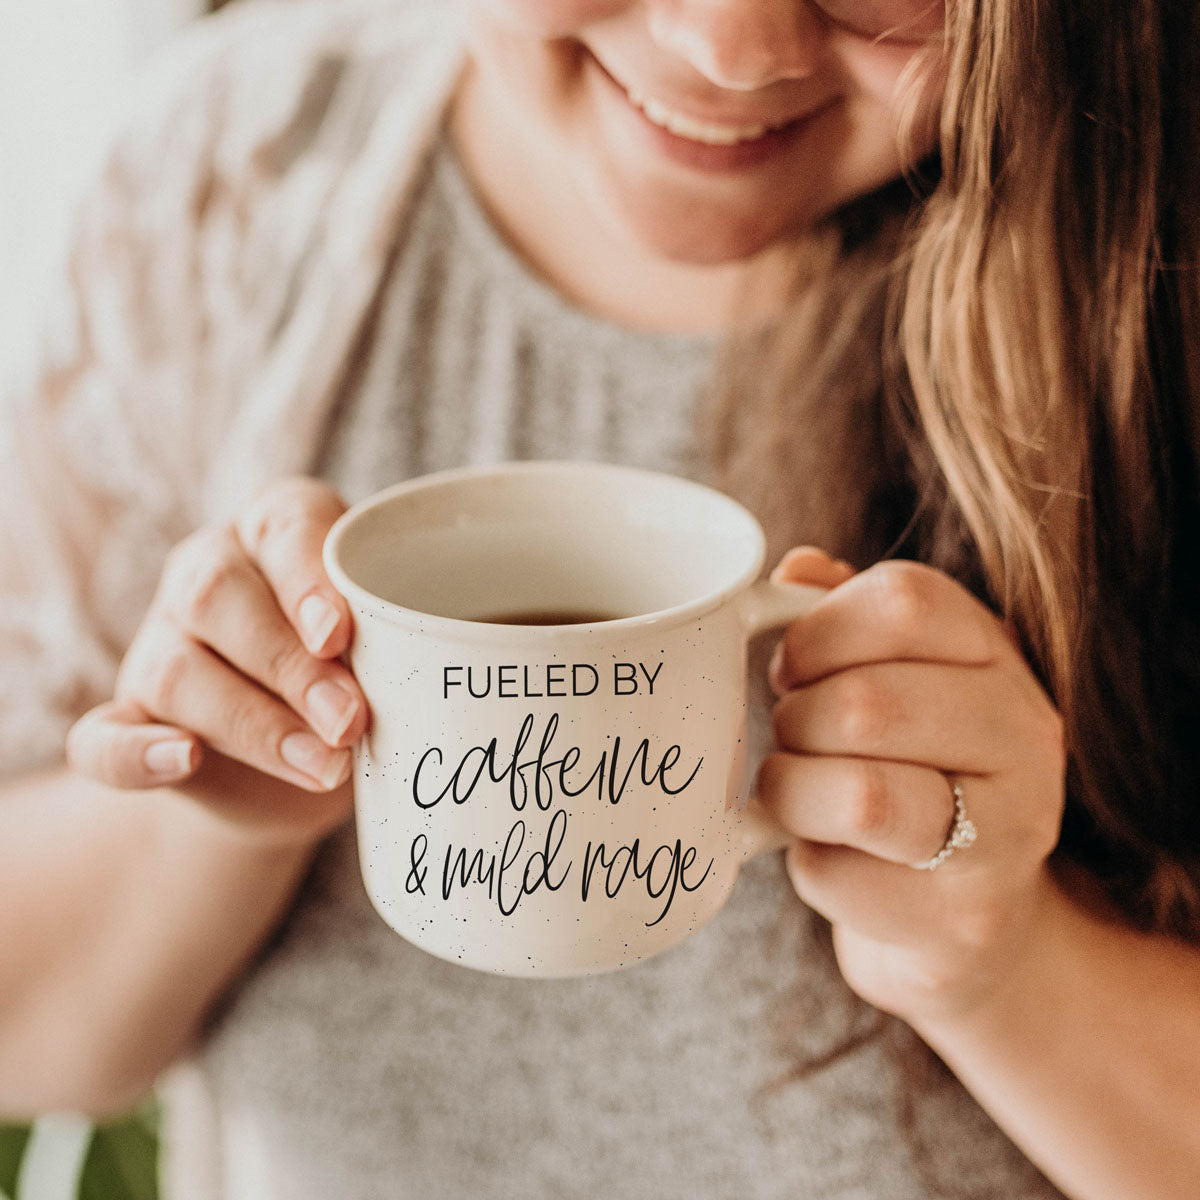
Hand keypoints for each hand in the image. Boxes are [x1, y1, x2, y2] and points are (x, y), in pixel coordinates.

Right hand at [66, 478, 368, 842]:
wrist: (294, 768)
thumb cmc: (361, 678)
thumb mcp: (387, 649)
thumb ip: (395, 642)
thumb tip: (432, 670)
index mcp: (279, 531)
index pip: (286, 528)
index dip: (308, 580)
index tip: (341, 635)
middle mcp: (209, 572)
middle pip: (218, 597)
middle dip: (289, 665)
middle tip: (351, 720)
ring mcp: (158, 644)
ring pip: (176, 670)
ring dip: (251, 723)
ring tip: (322, 766)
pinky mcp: (129, 720)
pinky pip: (104, 738)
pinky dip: (137, 754)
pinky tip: (181, 761)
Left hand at [756, 547, 1066, 1024]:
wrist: (960, 912)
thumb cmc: (905, 768)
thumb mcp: (886, 675)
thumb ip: (843, 617)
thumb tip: (796, 568)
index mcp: (996, 654)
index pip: (904, 600)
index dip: (817, 630)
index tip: (792, 665)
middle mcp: (1023, 735)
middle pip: (867, 702)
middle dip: (794, 722)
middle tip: (792, 736)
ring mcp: (1009, 833)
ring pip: (857, 796)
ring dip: (792, 790)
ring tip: (798, 790)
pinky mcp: (965, 917)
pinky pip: (833, 875)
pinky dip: (804, 864)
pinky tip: (832, 855)